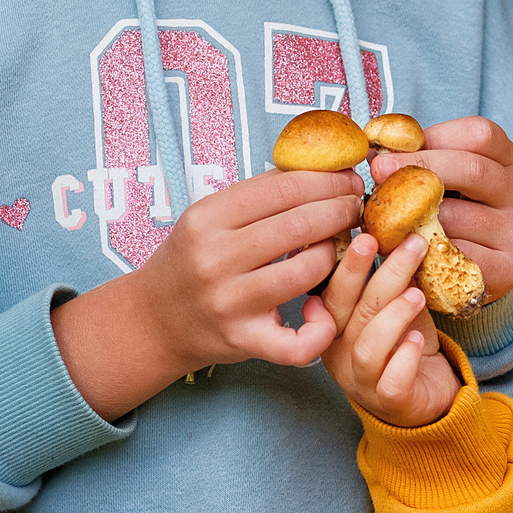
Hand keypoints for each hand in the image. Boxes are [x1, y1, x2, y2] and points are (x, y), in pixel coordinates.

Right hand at [51, 167, 361, 420]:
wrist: (154, 319)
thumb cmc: (192, 261)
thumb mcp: (209, 217)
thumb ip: (257, 196)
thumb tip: (319, 170)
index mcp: (207, 218)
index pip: (282, 188)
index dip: (326, 180)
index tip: (350, 179)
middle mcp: (215, 259)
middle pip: (299, 225)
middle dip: (341, 211)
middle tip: (357, 208)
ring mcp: (229, 303)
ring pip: (306, 272)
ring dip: (335, 256)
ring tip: (341, 248)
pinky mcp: (244, 341)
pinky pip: (296, 343)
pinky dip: (321, 328)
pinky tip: (323, 310)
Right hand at [318, 233, 461, 428]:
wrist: (426, 400)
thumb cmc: (404, 348)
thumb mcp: (396, 308)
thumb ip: (393, 281)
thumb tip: (404, 235)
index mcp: (333, 326)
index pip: (330, 291)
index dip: (346, 264)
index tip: (365, 233)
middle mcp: (338, 353)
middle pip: (347, 309)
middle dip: (369, 272)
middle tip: (398, 244)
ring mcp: (361, 380)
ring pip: (367, 345)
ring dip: (393, 314)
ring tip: (418, 294)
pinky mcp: (389, 401)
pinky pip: (392, 380)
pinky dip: (405, 356)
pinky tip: (417, 339)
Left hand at [368, 116, 512, 306]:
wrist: (471, 268)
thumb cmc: (450, 209)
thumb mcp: (442, 175)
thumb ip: (419, 158)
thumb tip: (376, 151)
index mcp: (507, 159)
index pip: (480, 134)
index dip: (435, 137)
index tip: (393, 147)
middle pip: (472, 169)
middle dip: (420, 167)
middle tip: (379, 171)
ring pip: (458, 216)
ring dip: (416, 217)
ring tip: (385, 218)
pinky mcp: (507, 268)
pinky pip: (459, 256)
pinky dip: (427, 252)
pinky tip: (407, 249)